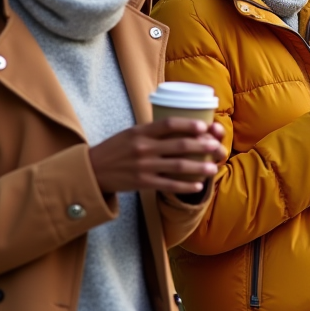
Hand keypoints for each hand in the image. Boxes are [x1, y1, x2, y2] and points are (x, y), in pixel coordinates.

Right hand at [89, 119, 226, 195]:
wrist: (93, 171)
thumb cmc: (116, 149)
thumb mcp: (131, 133)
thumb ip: (152, 130)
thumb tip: (180, 124)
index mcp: (141, 131)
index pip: (169, 124)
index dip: (189, 124)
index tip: (205, 125)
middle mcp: (143, 147)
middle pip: (179, 145)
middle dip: (202, 146)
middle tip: (216, 146)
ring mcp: (144, 166)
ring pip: (178, 166)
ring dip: (199, 167)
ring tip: (214, 167)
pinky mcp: (143, 183)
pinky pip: (169, 184)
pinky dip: (185, 186)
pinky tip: (198, 186)